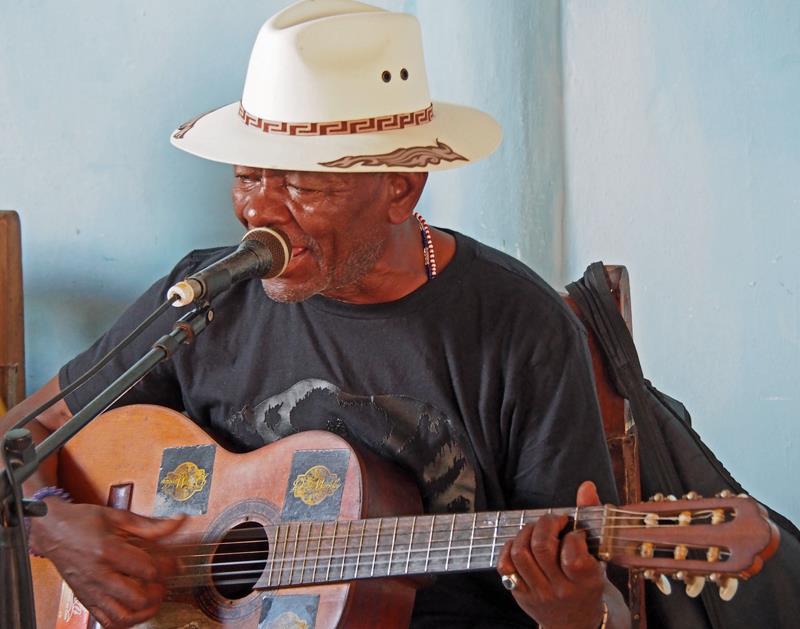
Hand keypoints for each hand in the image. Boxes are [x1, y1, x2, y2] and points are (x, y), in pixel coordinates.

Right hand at [30, 499, 183, 627]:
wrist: (52, 531)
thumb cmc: (83, 521)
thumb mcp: (119, 517)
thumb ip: (150, 525)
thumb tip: (178, 522)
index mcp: (109, 552)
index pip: (147, 569)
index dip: (168, 568)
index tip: (177, 564)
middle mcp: (99, 575)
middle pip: (137, 597)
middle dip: (158, 593)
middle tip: (164, 583)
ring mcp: (91, 591)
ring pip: (122, 616)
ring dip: (144, 612)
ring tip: (154, 600)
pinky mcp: (85, 599)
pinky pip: (106, 621)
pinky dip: (125, 620)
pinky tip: (136, 610)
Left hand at [497, 481, 605, 628]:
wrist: (576, 623)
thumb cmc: (588, 583)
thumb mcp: (598, 556)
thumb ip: (590, 517)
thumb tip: (586, 486)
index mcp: (585, 581)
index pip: (573, 555)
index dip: (572, 535)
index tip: (575, 531)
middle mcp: (561, 589)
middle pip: (541, 548)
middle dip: (545, 524)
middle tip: (553, 521)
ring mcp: (538, 592)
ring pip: (521, 553)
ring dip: (527, 532)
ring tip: (537, 530)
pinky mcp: (520, 593)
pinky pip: (505, 566)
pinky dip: (510, 548)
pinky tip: (521, 543)